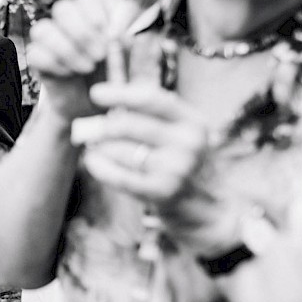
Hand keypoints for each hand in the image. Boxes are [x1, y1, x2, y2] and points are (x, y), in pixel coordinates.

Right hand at [29, 0, 159, 123]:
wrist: (97, 111)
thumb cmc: (119, 82)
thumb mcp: (138, 64)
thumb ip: (139, 43)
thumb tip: (142, 29)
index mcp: (94, 14)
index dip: (98, 13)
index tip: (113, 36)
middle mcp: (71, 22)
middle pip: (63, 8)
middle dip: (82, 32)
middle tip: (101, 55)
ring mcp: (52, 40)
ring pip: (43, 28)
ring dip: (67, 48)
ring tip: (87, 68)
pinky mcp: (39, 59)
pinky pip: (35, 52)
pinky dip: (54, 63)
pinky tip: (69, 74)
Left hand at [72, 82, 220, 248]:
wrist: (208, 208)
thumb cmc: (184, 162)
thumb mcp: (182, 132)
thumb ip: (153, 113)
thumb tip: (111, 101)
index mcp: (193, 122)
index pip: (152, 99)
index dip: (120, 94)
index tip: (96, 93)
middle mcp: (188, 143)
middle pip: (128, 125)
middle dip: (103, 126)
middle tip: (92, 130)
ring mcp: (176, 169)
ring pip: (120, 150)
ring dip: (100, 147)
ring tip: (95, 147)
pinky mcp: (162, 193)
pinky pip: (120, 177)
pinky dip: (100, 167)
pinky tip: (92, 162)